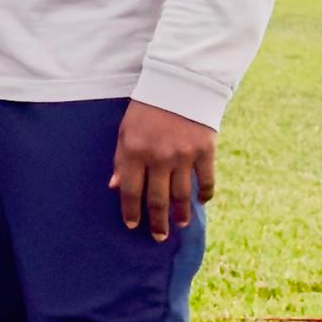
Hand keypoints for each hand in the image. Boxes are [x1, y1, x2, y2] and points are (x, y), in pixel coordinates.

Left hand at [112, 101, 218, 239]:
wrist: (180, 84)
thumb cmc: (147, 108)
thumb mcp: (125, 130)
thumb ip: (121, 159)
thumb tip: (115, 187)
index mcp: (134, 151)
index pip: (131, 191)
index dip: (131, 211)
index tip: (133, 225)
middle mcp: (159, 157)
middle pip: (157, 199)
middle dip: (157, 222)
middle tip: (159, 237)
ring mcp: (184, 156)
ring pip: (182, 195)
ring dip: (181, 213)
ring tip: (180, 225)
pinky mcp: (205, 151)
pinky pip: (206, 180)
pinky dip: (204, 194)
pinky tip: (201, 202)